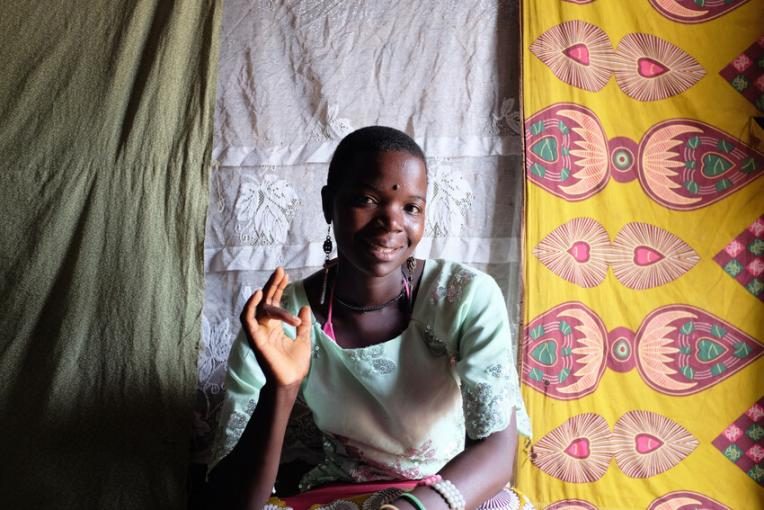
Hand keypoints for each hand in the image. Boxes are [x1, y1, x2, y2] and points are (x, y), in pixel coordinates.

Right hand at [240, 267, 311, 387]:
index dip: (279, 289)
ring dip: (266, 292)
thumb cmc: (294, 365)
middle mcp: (264, 327)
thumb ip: (303, 324)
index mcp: (274, 327)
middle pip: (266, 301)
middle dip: (273, 285)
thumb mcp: (303, 339)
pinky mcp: (255, 338)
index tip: (286, 276)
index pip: (274, 303)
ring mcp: (258, 332)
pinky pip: (247, 319)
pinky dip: (251, 306)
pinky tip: (260, 294)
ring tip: (276, 278)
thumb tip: (304, 307)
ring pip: (259, 307)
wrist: (290, 381)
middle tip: (281, 270)